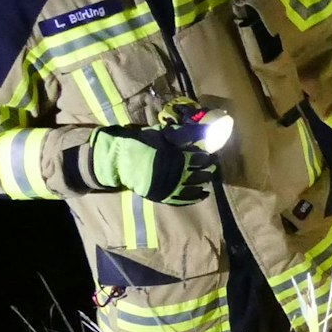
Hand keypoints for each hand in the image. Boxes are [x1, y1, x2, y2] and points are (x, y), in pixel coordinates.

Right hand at [89, 126, 217, 204]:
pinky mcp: (163, 196)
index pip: (200, 159)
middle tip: (212, 165)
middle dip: (208, 170)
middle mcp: (174, 175)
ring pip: (194, 188)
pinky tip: (204, 194)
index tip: (211, 155)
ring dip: (203, 183)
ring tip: (208, 179)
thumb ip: (183, 134)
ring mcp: (169, 188)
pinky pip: (183, 200)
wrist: (119, 159)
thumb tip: (205, 130)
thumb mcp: (162, 134)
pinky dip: (195, 198)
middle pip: (199, 174)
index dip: (207, 157)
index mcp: (175, 157)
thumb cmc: (142, 143)